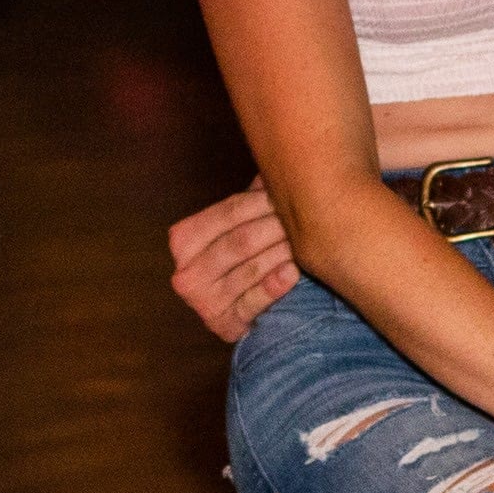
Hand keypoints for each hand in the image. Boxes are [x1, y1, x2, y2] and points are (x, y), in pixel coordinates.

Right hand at [166, 183, 299, 342]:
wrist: (236, 310)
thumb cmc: (241, 256)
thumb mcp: (238, 224)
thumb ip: (251, 199)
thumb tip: (275, 167)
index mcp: (183, 240)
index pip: (227, 212)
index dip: (261, 201)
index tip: (291, 192)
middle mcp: (185, 272)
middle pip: (241, 241)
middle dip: (276, 227)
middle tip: (310, 215)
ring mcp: (203, 301)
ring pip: (250, 269)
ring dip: (283, 252)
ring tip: (308, 240)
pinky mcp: (223, 325)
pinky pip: (253, 301)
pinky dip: (275, 285)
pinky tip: (293, 272)